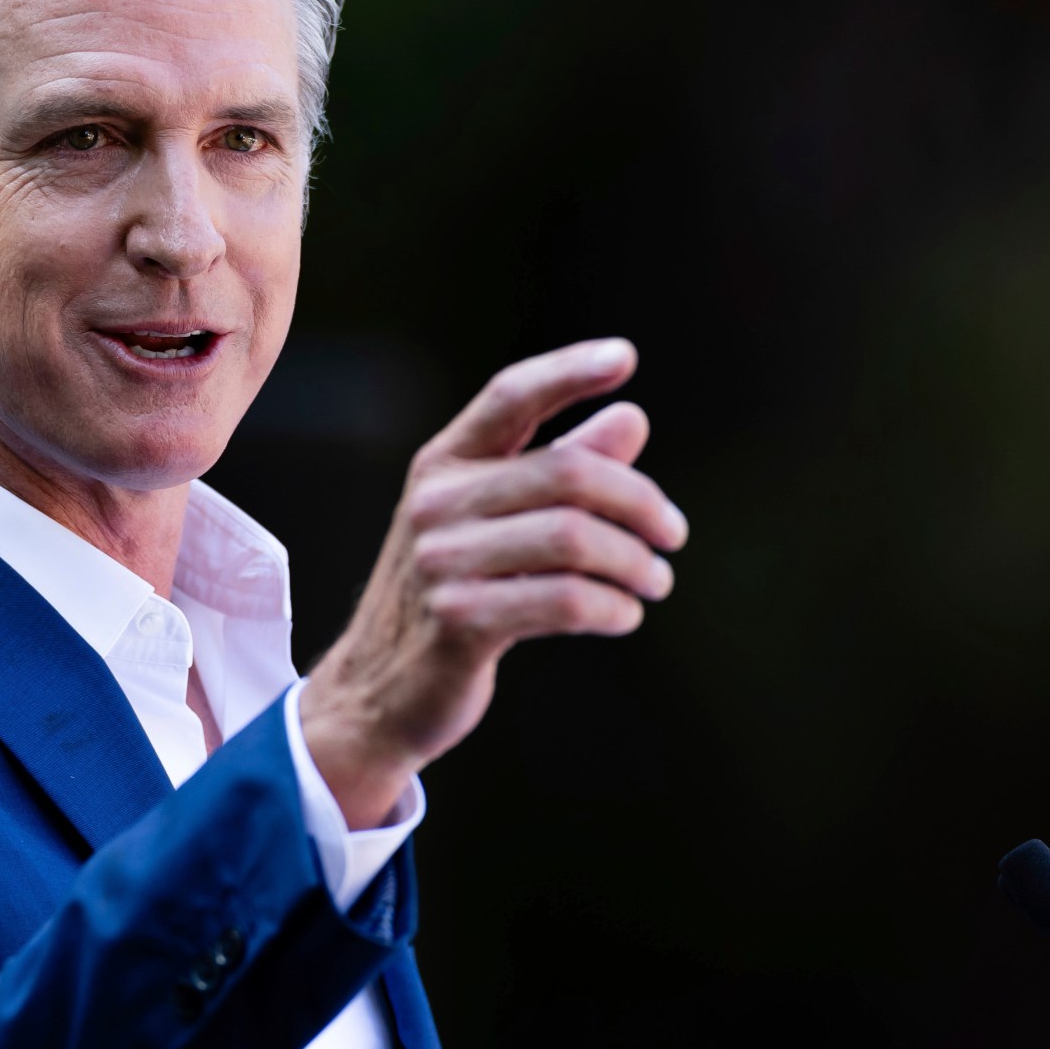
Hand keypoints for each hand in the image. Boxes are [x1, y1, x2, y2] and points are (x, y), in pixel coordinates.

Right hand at [300, 338, 689, 826]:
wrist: (377, 690)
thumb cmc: (453, 593)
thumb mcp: (497, 522)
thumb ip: (561, 466)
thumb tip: (632, 417)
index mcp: (444, 463)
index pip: (510, 395)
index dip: (568, 371)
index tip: (624, 357)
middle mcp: (436, 503)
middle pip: (567, 473)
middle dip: (639, 501)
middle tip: (672, 534)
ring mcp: (441, 563)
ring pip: (574, 539)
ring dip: (635, 562)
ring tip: (655, 580)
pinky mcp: (459, 622)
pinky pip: (565, 600)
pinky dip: (612, 606)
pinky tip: (624, 614)